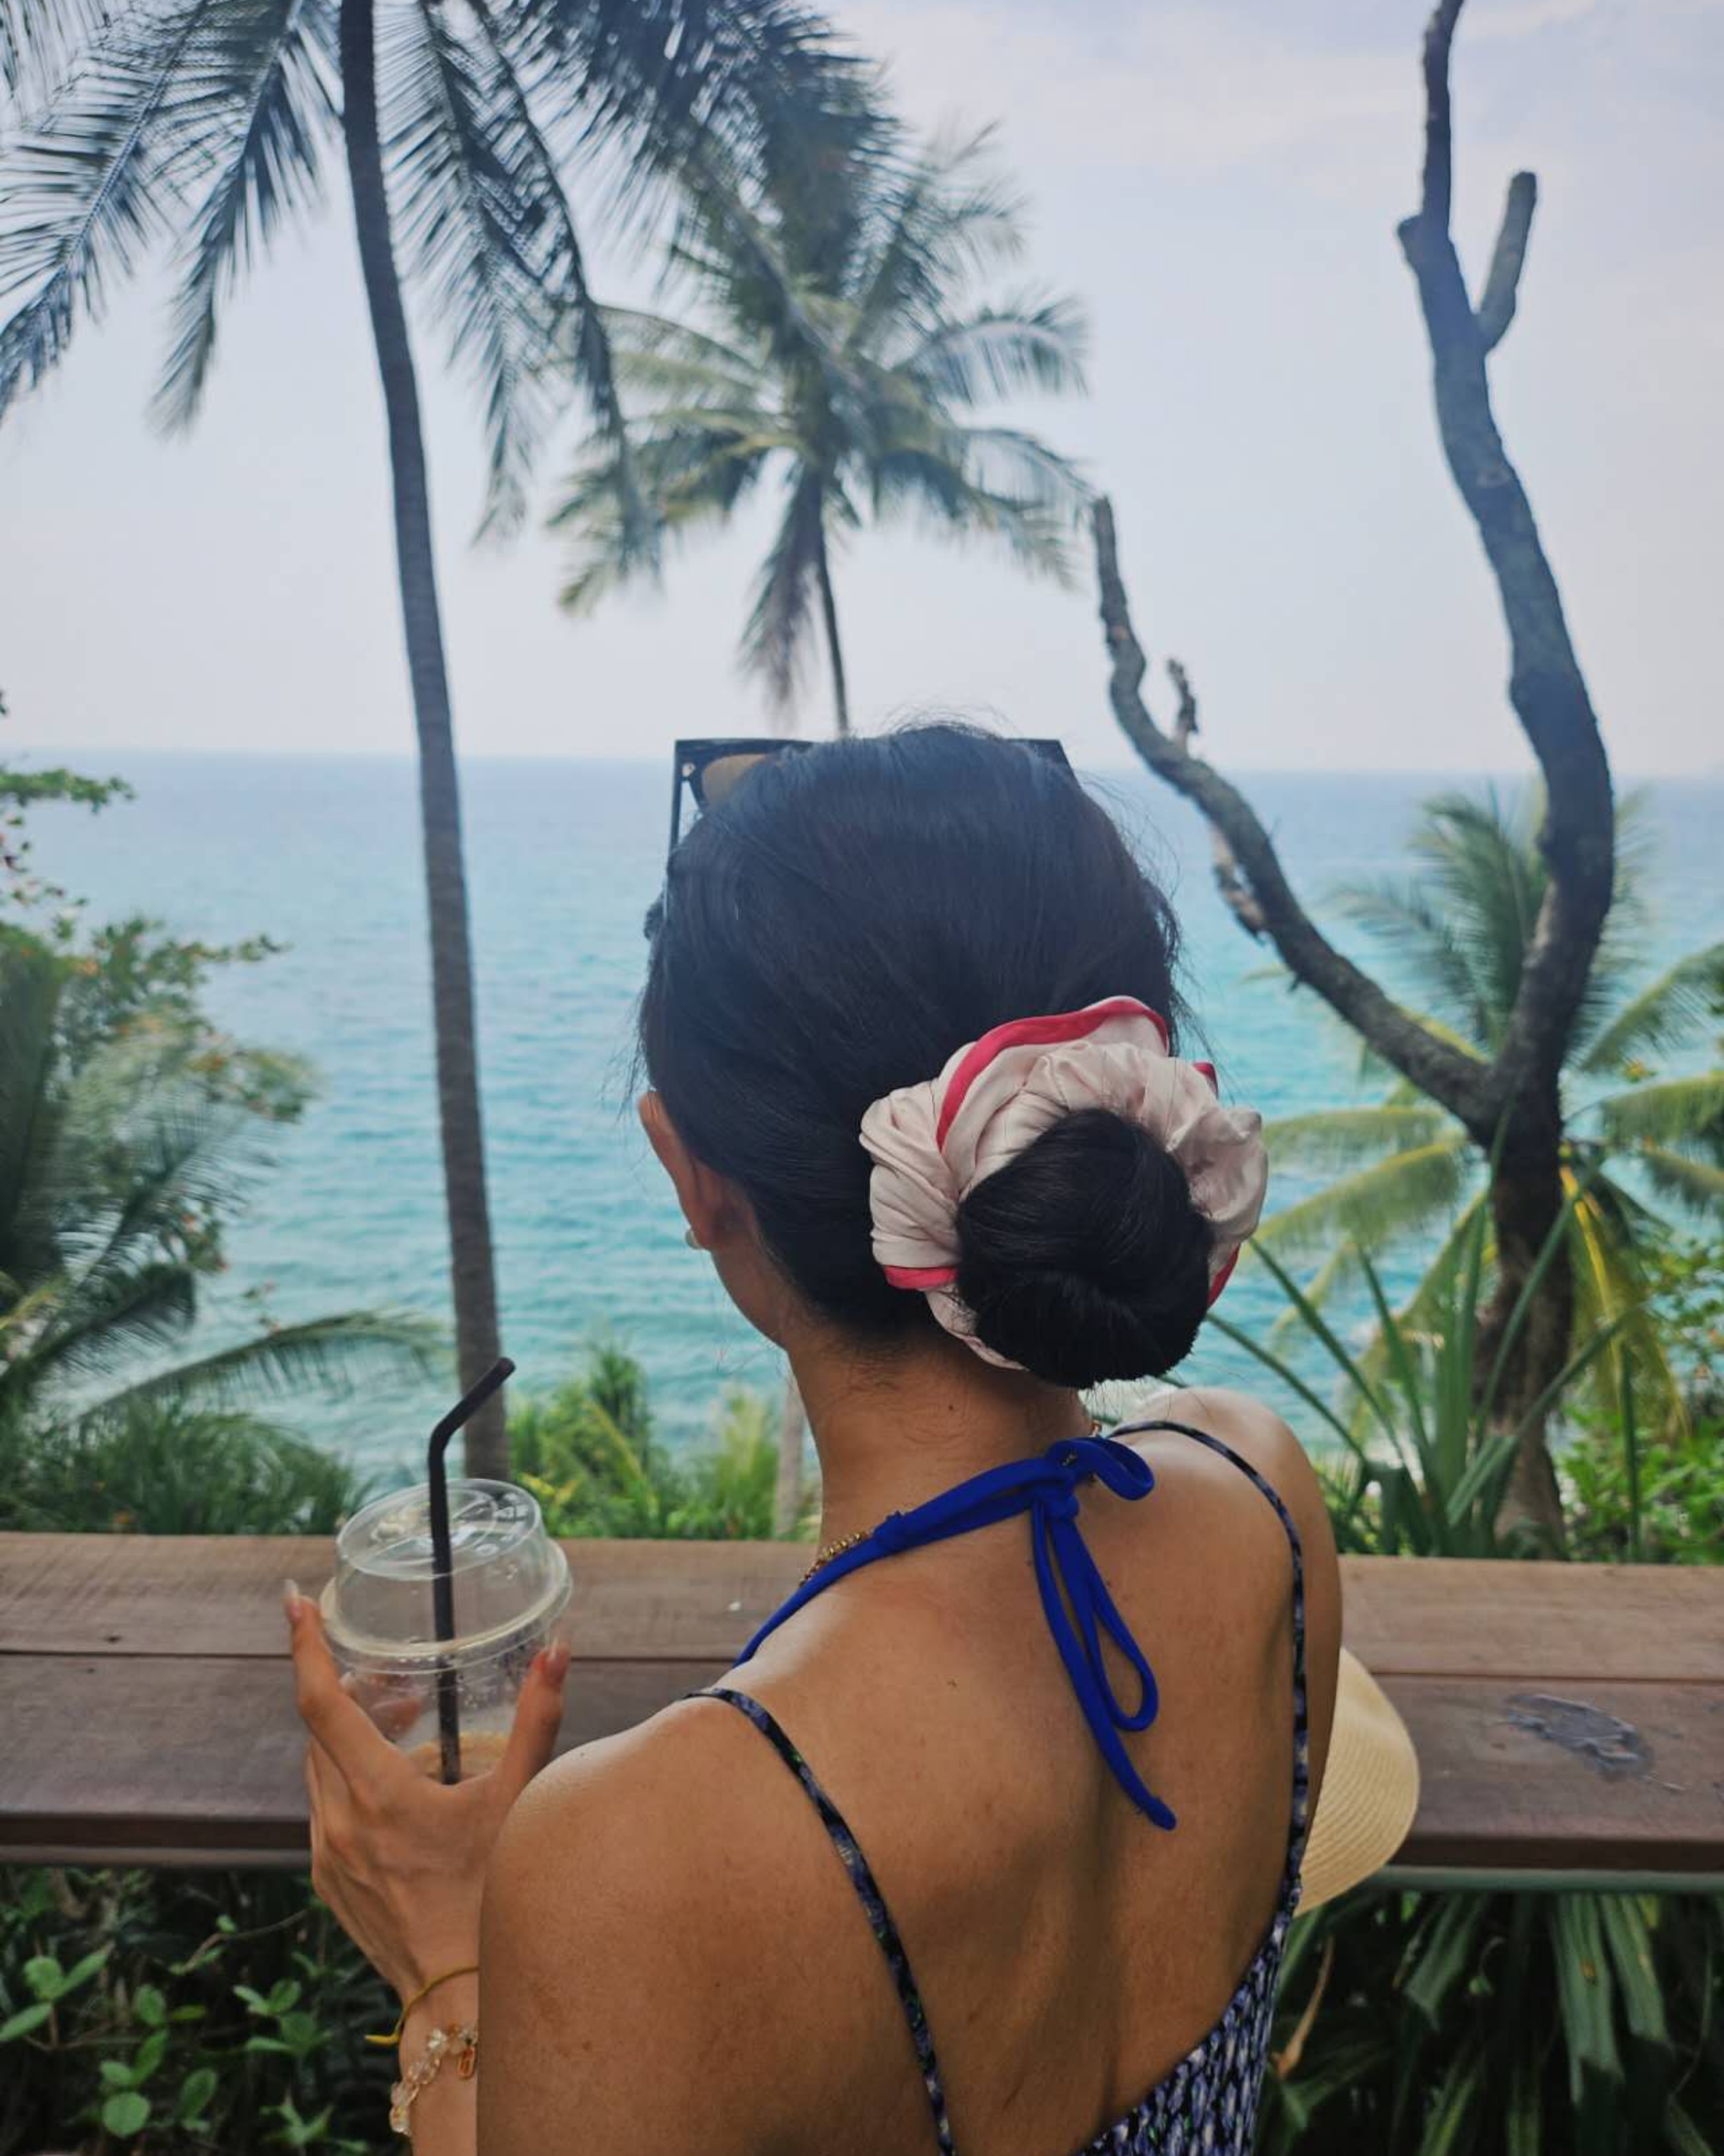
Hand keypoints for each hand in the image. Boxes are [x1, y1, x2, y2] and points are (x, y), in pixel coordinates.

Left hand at [286, 1583, 569, 2003]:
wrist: (457, 1990)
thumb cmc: (491, 1893)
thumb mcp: (518, 1799)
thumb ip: (538, 1718)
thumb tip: (557, 1649)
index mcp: (375, 1794)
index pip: (319, 1700)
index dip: (304, 1645)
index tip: (293, 1600)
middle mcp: (336, 1821)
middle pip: (321, 1729)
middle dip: (352, 1690)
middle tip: (399, 1680)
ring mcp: (326, 1854)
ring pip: (321, 1769)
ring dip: (353, 1737)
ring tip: (410, 1730)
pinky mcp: (328, 1880)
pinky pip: (326, 1808)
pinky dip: (352, 1781)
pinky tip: (403, 1791)